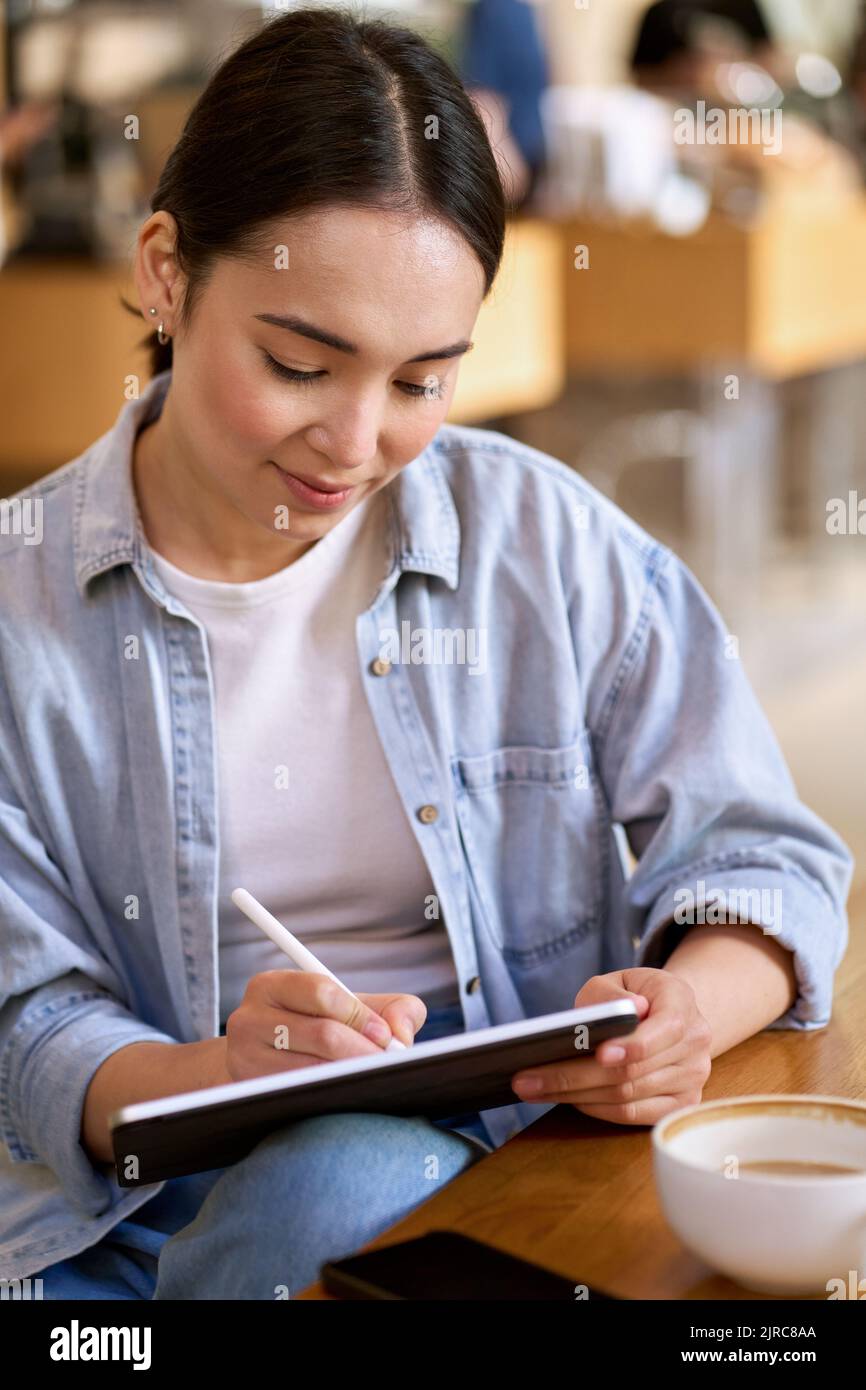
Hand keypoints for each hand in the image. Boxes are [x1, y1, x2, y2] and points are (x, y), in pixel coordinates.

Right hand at [224, 971, 426, 1082]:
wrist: (267, 1065)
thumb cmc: (322, 1029)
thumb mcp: (353, 1008)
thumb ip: (393, 1008)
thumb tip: (402, 1035)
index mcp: (271, 985)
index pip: (322, 992)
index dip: (361, 1016)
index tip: (385, 1037)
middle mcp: (248, 1019)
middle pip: (322, 1034)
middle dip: (364, 1052)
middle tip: (386, 1064)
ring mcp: (243, 1059)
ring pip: (313, 1071)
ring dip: (351, 1077)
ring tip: (371, 1080)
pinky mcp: (249, 1093)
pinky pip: (300, 1097)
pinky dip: (330, 1097)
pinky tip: (347, 1096)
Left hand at [511, 968, 712, 1124]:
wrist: (666, 1015)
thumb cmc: (634, 995)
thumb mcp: (618, 979)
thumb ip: (611, 994)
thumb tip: (623, 1011)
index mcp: (682, 1003)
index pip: (662, 1030)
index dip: (630, 1045)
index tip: (599, 1054)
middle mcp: (695, 1044)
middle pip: (632, 1072)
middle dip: (575, 1076)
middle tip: (526, 1079)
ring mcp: (692, 1080)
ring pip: (627, 1097)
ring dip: (576, 1096)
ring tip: (534, 1089)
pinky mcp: (678, 1106)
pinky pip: (632, 1115)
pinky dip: (596, 1109)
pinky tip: (566, 1099)